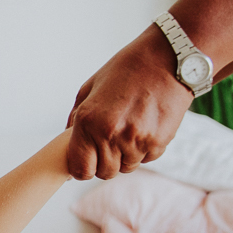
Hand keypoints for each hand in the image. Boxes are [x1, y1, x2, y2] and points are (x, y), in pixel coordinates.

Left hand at [65, 25, 194, 179]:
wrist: (166, 59)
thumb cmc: (126, 70)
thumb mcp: (90, 88)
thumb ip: (75, 118)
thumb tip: (66, 144)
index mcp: (88, 121)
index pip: (80, 169)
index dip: (82, 168)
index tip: (87, 160)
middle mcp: (110, 134)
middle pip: (104, 172)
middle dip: (104, 162)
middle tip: (110, 141)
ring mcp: (135, 141)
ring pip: (125, 168)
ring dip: (125, 155)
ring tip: (129, 128)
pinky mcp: (157, 143)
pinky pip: (145, 159)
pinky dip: (143, 149)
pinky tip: (145, 126)